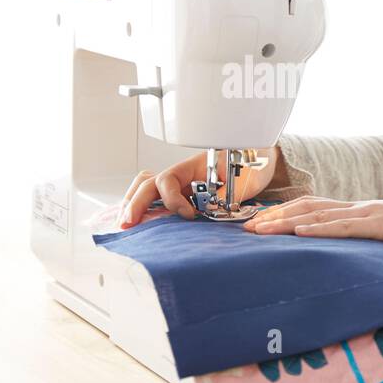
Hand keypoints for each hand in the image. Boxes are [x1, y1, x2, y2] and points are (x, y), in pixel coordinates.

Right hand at [118, 147, 280, 227]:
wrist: (257, 160)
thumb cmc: (250, 165)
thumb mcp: (242, 179)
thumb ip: (223, 196)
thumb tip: (207, 212)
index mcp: (193, 166)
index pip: (169, 180)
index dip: (173, 199)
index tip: (188, 215)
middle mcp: (181, 174)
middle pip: (148, 184)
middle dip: (136, 203)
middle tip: (128, 222)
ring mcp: (178, 184)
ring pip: (145, 188)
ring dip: (133, 203)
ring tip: (124, 222)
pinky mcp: (181, 195)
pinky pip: (155, 197)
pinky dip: (142, 206)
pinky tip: (136, 221)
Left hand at [241, 196, 382, 246]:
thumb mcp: (377, 237)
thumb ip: (356, 239)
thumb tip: (333, 253)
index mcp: (352, 210)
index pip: (309, 205)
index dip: (281, 212)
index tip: (256, 223)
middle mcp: (353, 207)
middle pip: (304, 206)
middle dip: (273, 216)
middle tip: (246, 228)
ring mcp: (363, 213)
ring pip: (316, 215)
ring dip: (285, 222)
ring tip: (261, 231)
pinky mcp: (375, 226)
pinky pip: (342, 227)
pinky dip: (318, 229)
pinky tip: (299, 232)